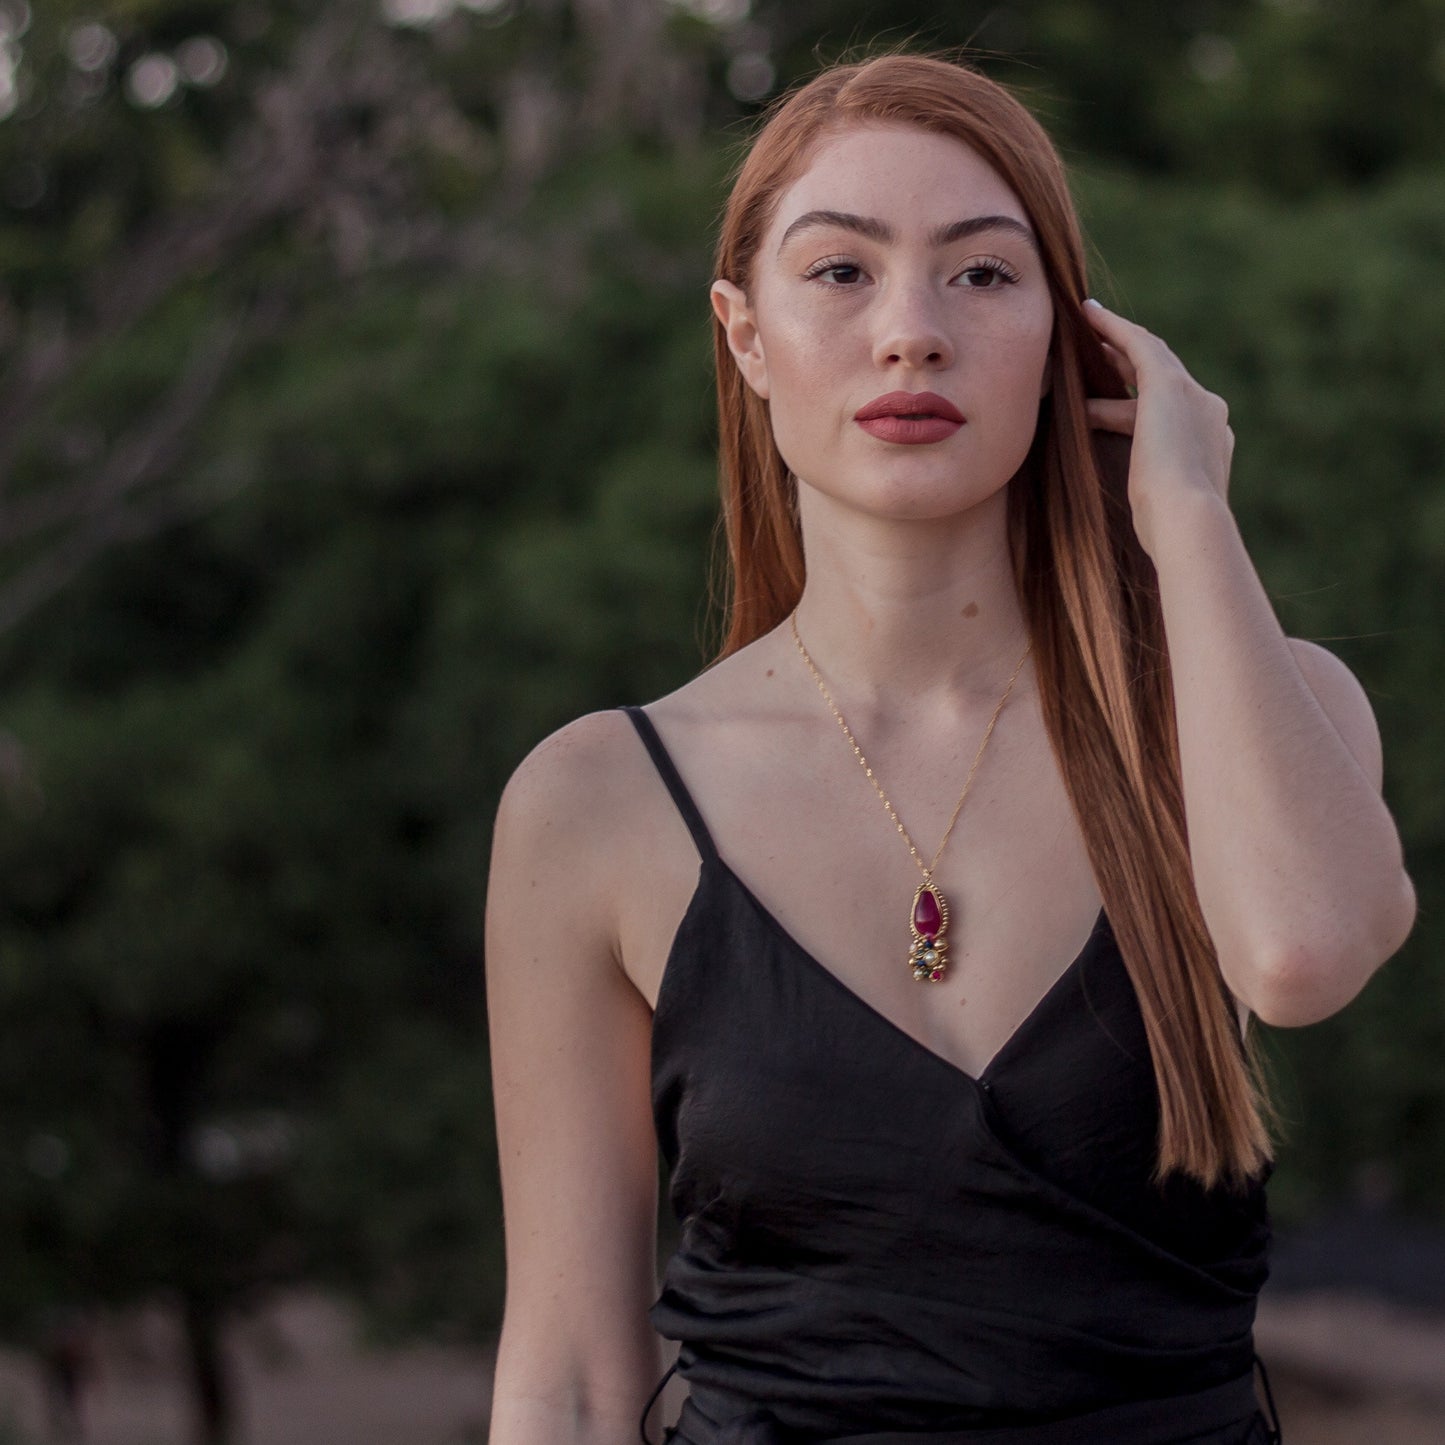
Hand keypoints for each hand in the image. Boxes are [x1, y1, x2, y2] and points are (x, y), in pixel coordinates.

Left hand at [1082, 298, 1234, 558]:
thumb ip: (1153, 489)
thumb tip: (1141, 494)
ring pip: (1150, 358)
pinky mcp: (1169, 387)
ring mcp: (1194, 396)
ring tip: (1088, 327)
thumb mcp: (1161, 506)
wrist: (1189, 520)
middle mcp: (1209, 412)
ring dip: (1118, 341)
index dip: (1146, 399)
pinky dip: (1113, 329)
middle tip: (1100, 349)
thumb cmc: (1169, 530)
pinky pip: (1137, 346)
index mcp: (1211, 443)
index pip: (1174, 411)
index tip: (1122, 394)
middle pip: (1164, 377)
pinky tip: (1090, 316)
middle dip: (1131, 362)